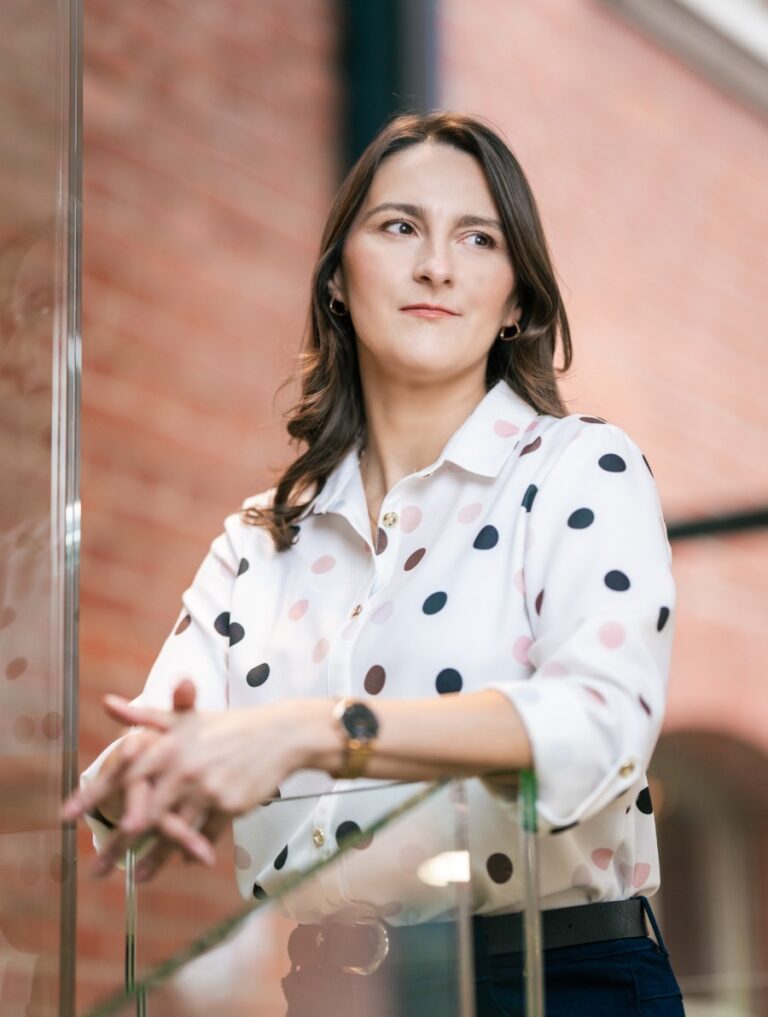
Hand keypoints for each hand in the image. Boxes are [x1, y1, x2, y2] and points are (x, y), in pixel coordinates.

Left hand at [61, 679, 218, 878]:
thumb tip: (107, 703)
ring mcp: (207, 790)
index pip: (123, 774)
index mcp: (169, 746)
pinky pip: (204, 835)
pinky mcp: (229, 806)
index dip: (94, 795)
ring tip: (137, 878)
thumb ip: (145, 717)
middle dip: (118, 844)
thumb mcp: (186, 718)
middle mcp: (184, 769)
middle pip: (143, 814)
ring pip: (173, 833)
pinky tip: (182, 861)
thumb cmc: (228, 726)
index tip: (67, 816)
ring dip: (154, 859)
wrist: (278, 735)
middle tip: (96, 868)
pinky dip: (193, 849)